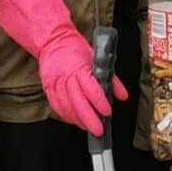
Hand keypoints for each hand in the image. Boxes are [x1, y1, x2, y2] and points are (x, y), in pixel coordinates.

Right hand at [0, 0, 124, 134]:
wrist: (53, 40)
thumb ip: (112, 79)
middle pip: (77, 102)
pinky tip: (74, 120)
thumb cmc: (75, 48)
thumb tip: (123, 96)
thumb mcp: (97, 59)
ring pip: (66, 106)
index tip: (107, 112)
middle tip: (98, 130)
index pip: (91, 89)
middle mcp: (66, 77)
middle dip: (88, 118)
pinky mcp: (48, 88)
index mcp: (80, 68)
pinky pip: (56, 105)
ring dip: (77, 119)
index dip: (99, 102)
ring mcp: (55, 83)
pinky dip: (65, 115)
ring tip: (87, 127)